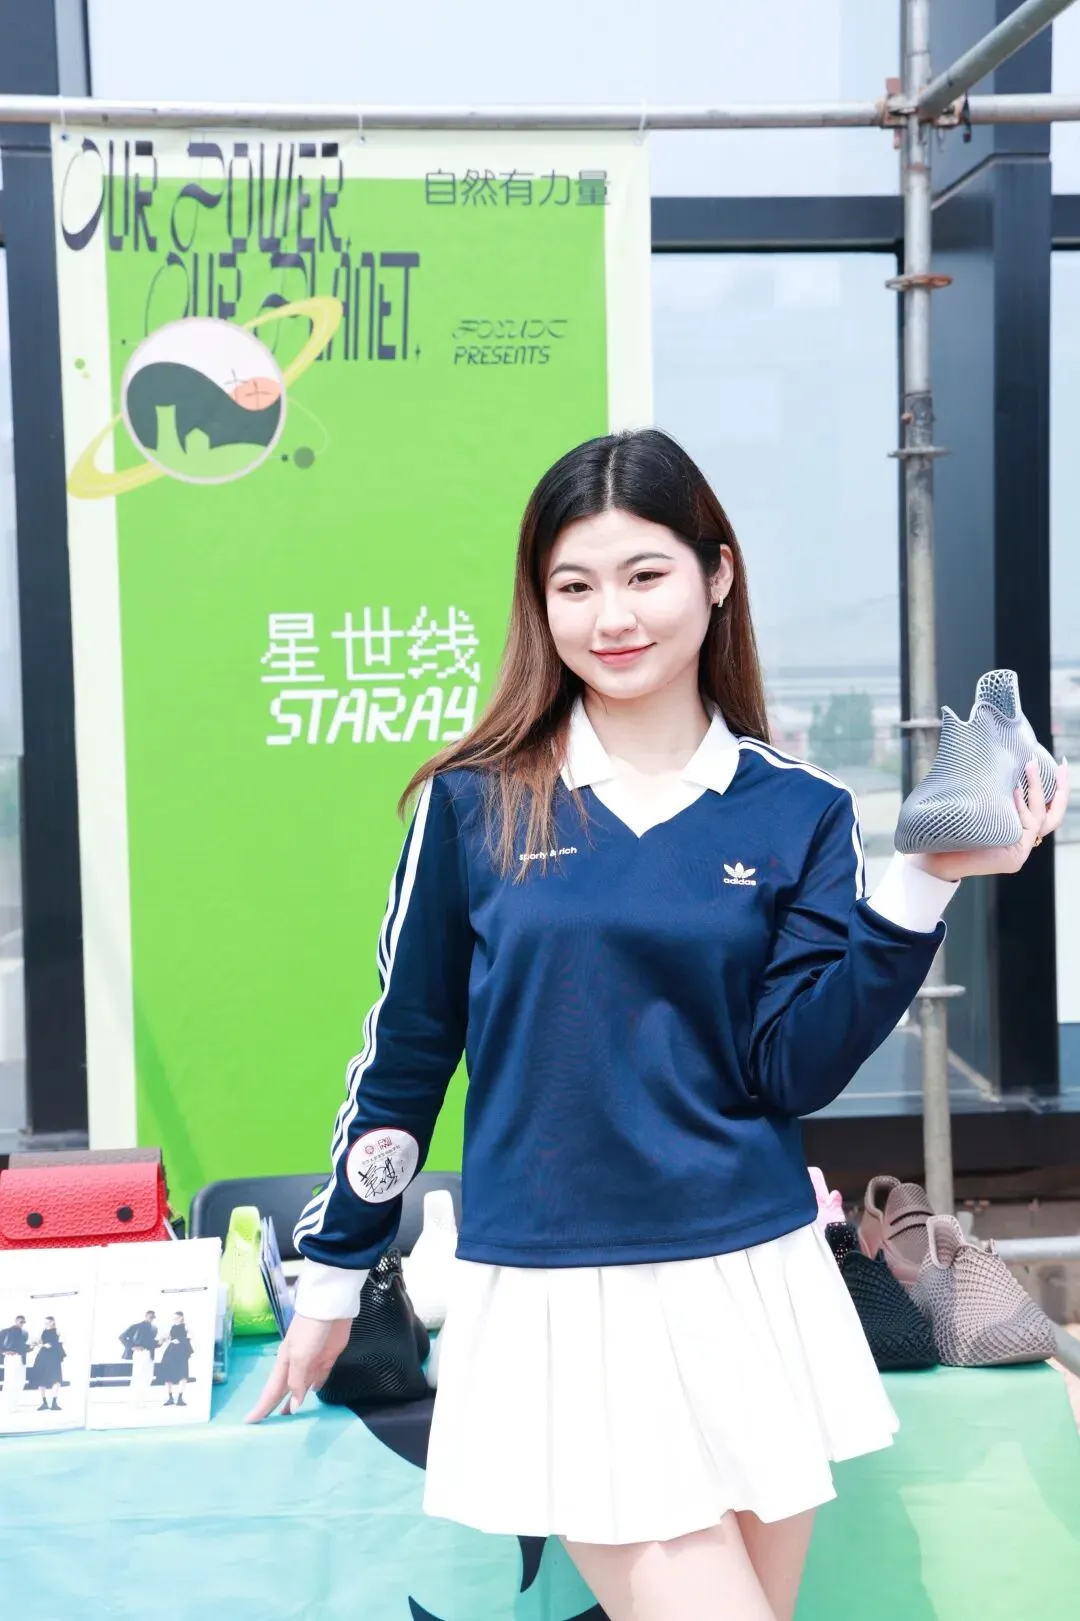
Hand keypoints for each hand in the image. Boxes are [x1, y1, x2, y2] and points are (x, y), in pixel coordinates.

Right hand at [244, 1313, 351, 1422]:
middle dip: (276, 1406)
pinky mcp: (328, 1358)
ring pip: (302, 1387)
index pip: (271, 1391)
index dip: (262, 1407)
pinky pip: (320, 1377)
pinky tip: (314, 1392)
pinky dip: (315, 1386)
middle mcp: (296, 1364)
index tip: (250, 1421)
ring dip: (296, 1400)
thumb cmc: (309, 1330)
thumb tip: (294, 1407)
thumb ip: (296, 1381)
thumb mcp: (299, 1356)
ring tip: (290, 1416)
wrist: (330, 1307)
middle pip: (284, 1390)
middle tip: (269, 1425)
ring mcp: (312, 1361)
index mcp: (284, 1363)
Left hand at [912, 758, 1069, 882]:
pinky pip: (1025, 828)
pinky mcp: (1015, 858)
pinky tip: (1016, 790)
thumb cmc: (950, 826)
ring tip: (1028, 765)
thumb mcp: (979, 804)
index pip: (1044, 809)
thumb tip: (999, 758)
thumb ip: (994, 792)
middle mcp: (1021, 841)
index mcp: (1016, 829)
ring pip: (1039, 817)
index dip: (1056, 788)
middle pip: (1053, 815)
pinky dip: (1022, 808)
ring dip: (1036, 789)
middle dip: (1061, 789)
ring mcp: (1020, 851)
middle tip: (1063, 766)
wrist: (933, 854)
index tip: (1059, 764)